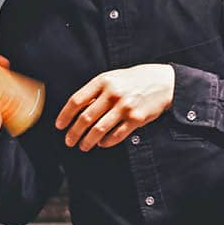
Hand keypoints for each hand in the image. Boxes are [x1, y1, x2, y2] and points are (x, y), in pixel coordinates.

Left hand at [55, 64, 174, 150]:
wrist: (164, 82)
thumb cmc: (135, 80)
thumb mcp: (114, 78)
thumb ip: (97, 91)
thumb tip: (79, 110)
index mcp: (103, 81)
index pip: (77, 100)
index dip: (65, 115)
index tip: (59, 126)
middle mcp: (112, 94)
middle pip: (85, 118)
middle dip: (74, 133)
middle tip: (69, 141)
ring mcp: (124, 107)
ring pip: (98, 130)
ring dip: (87, 141)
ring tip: (83, 146)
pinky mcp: (136, 119)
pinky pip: (116, 135)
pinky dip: (106, 142)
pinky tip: (102, 144)